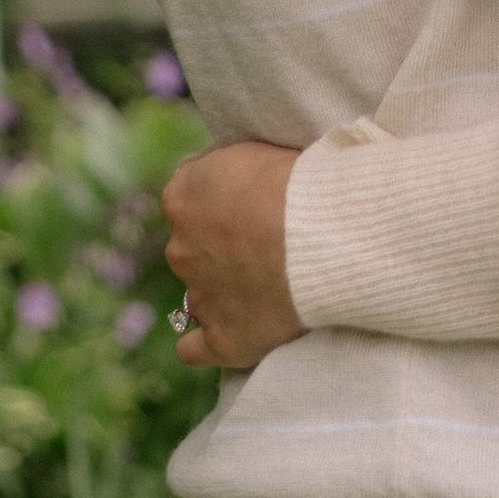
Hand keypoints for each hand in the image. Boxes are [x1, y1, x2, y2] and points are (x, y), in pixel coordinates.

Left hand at [164, 141, 305, 371]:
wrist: (319, 234)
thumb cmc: (293, 182)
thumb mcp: (249, 149)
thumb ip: (223, 168)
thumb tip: (221, 180)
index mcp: (182, 199)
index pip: (192, 196)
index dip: (223, 199)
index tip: (253, 200)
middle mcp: (180, 249)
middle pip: (194, 247)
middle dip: (221, 246)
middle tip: (265, 241)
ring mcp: (199, 297)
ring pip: (200, 293)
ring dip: (223, 287)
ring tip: (265, 283)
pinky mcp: (221, 338)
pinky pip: (194, 348)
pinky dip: (204, 342)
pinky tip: (224, 331)